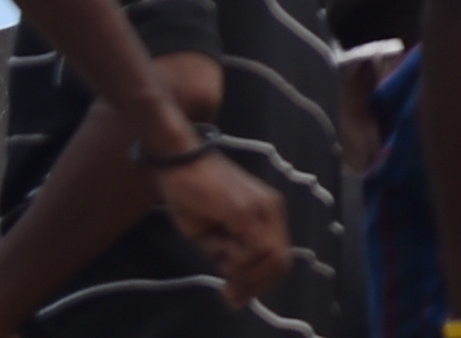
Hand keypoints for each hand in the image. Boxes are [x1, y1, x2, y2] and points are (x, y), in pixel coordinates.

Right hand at [156, 144, 293, 303]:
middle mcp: (272, 209)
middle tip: (229, 293)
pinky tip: (219, 251)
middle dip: (254, 285)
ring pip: (271, 257)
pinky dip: (239, 260)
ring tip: (219, 257)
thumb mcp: (210, 235)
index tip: (235, 297)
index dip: (261, 284)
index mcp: (268, 213)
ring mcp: (262, 207)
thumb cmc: (190, 195)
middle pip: (281, 263)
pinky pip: (256, 247)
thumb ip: (228, 254)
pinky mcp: (245, 209)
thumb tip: (238, 281)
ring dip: (244, 272)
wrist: (179, 162)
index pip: (280, 259)